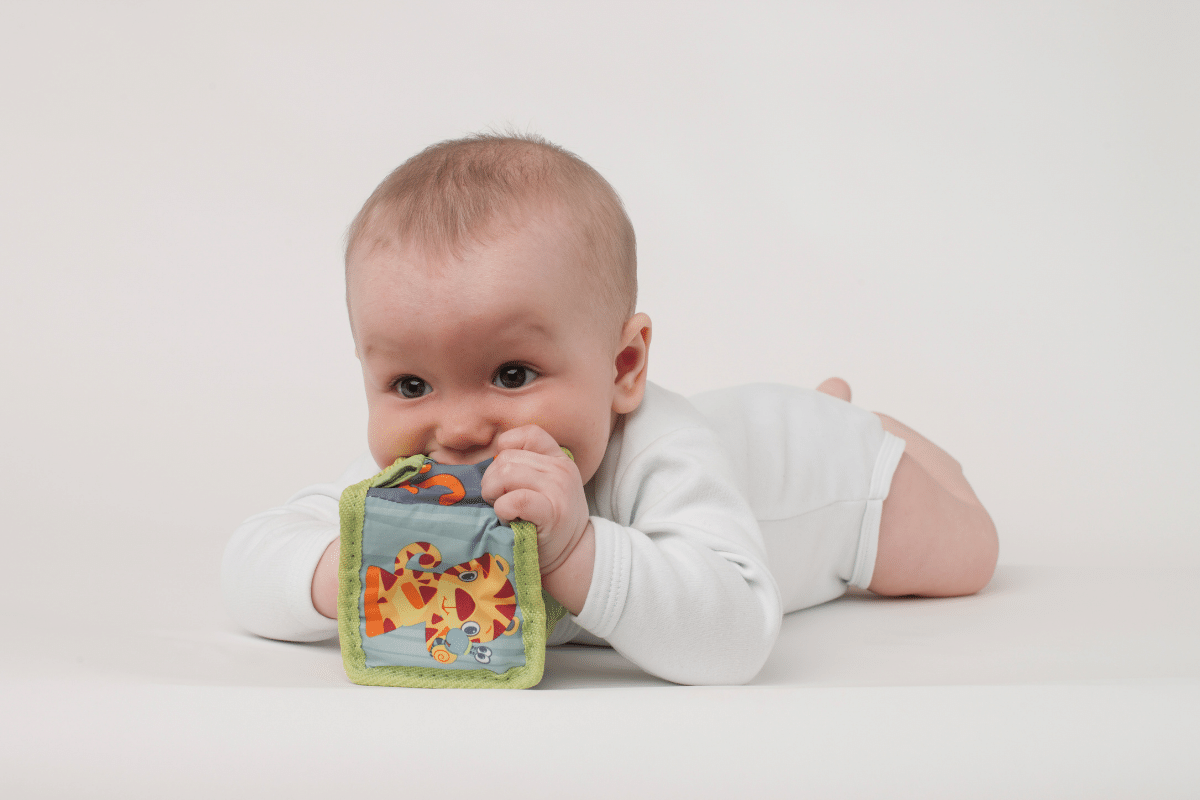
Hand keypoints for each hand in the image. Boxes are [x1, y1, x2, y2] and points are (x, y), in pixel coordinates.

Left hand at [481, 425, 591, 575]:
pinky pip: (514, 500)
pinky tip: (507, 518)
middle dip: (491, 480)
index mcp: (559, 458)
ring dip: (493, 494)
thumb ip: (525, 467)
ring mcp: (559, 490)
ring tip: (500, 508)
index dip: (506, 449)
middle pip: (507, 458)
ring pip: (506, 474)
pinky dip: (502, 509)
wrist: (570, 556)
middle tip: (497, 500)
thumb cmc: (547, 521)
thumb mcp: (545, 485)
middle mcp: (561, 469)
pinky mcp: (552, 513)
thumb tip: (487, 459)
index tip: (503, 473)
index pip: (528, 434)